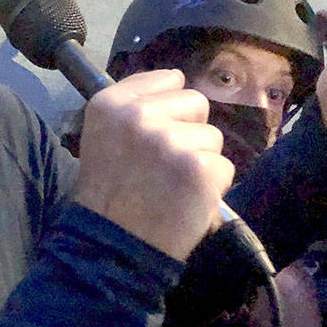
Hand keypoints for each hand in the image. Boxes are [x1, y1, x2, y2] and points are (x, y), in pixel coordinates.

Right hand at [74, 69, 234, 260]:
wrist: (112, 247)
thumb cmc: (109, 195)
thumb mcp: (103, 136)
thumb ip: (135, 106)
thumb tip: (178, 78)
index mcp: (110, 103)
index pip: (167, 79)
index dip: (169, 108)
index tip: (155, 133)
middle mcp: (138, 115)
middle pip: (196, 102)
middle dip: (189, 131)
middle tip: (165, 165)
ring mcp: (170, 141)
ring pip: (212, 137)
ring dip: (200, 162)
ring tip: (173, 187)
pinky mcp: (198, 168)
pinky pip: (224, 167)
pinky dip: (212, 188)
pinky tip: (186, 202)